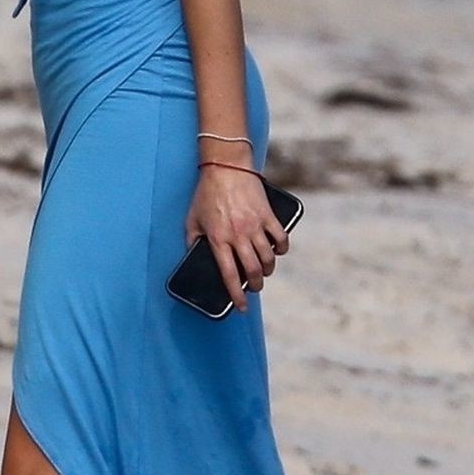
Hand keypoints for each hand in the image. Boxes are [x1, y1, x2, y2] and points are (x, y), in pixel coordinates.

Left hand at [186, 166, 289, 313]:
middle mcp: (238, 235)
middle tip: (254, 286)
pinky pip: (281, 238)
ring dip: (268, 270)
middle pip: (253, 271)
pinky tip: (277, 251)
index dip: (237, 295)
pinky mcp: (268, 215)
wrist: (225, 167)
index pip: (230, 275)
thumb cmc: (206, 194)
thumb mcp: (192, 219)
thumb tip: (193, 257)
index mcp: (218, 239)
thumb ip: (192, 240)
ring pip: (268, 258)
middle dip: (256, 285)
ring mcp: (255, 225)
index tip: (241, 307)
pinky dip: (281, 249)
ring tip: (264, 271)